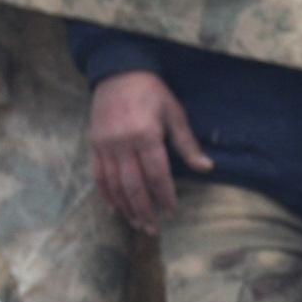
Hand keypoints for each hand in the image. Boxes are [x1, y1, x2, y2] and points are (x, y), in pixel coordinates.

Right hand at [87, 68, 209, 235]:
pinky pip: (98, 175)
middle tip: (153, 229)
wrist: (118, 71)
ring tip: (137, 224)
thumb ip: (187, 144)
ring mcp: (105, 145)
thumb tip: (206, 168)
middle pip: (133, 185)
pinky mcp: (94, 145)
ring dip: (126, 208)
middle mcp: (122, 143)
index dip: (165, 196)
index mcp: (145, 134)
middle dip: (144, 210)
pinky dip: (106, 194)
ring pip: (114, 184)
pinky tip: (115, 209)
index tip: (172, 211)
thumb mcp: (174, 113)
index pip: (156, 174)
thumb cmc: (151, 92)